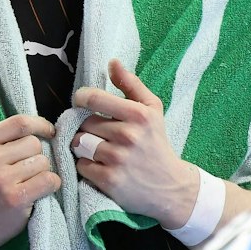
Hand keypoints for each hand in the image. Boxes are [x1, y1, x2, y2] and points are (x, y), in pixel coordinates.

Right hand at [0, 80, 59, 249]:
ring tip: (27, 181)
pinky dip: (49, 186)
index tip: (45, 133)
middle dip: (36, 154)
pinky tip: (35, 192)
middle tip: (25, 168)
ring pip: (43, 162)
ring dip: (42, 171)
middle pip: (34, 144)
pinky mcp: (16, 200)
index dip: (39, 126)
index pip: (20, 122)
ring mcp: (1, 181)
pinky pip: (50, 180)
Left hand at [72, 59, 200, 224]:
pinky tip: (101, 167)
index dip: (81, 99)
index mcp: (138, 114)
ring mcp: (117, 159)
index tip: (82, 103)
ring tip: (98, 150)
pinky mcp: (109, 180)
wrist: (171, 187)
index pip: (93, 98)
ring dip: (83, 147)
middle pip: (83, 123)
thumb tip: (112, 62)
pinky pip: (81, 165)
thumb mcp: (152, 110)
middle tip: (98, 134)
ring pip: (78, 143)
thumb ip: (131, 84)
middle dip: (86, 127)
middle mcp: (127, 135)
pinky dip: (87, 166)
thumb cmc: (157, 143)